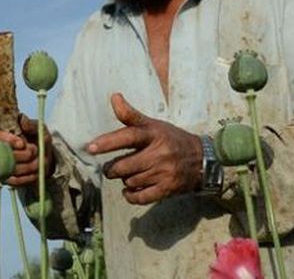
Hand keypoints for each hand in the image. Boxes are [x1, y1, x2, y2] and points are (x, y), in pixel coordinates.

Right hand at [0, 114, 53, 186]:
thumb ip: (31, 124)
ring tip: (38, 160)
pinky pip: (13, 180)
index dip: (7, 140)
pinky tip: (35, 172)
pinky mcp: (4, 178)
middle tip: (34, 151)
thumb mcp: (39, 129)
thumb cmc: (38, 139)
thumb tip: (22, 119)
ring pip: (9, 168)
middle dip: (22, 154)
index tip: (22, 143)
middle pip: (2, 154)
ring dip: (28, 166)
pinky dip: (27, 177)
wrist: (44, 158)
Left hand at [86, 93, 202, 203]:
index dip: (108, 142)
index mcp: (153, 134)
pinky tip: (129, 190)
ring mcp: (164, 173)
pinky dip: (131, 195)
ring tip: (128, 174)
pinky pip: (141, 197)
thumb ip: (130, 115)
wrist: (203, 159)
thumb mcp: (153, 124)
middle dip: (112, 168)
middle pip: (124, 165)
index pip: (128, 136)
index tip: (90, 147)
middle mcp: (159, 153)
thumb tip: (114, 97)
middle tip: (110, 167)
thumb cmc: (171, 139)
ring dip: (124, 180)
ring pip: (130, 181)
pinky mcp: (168, 189)